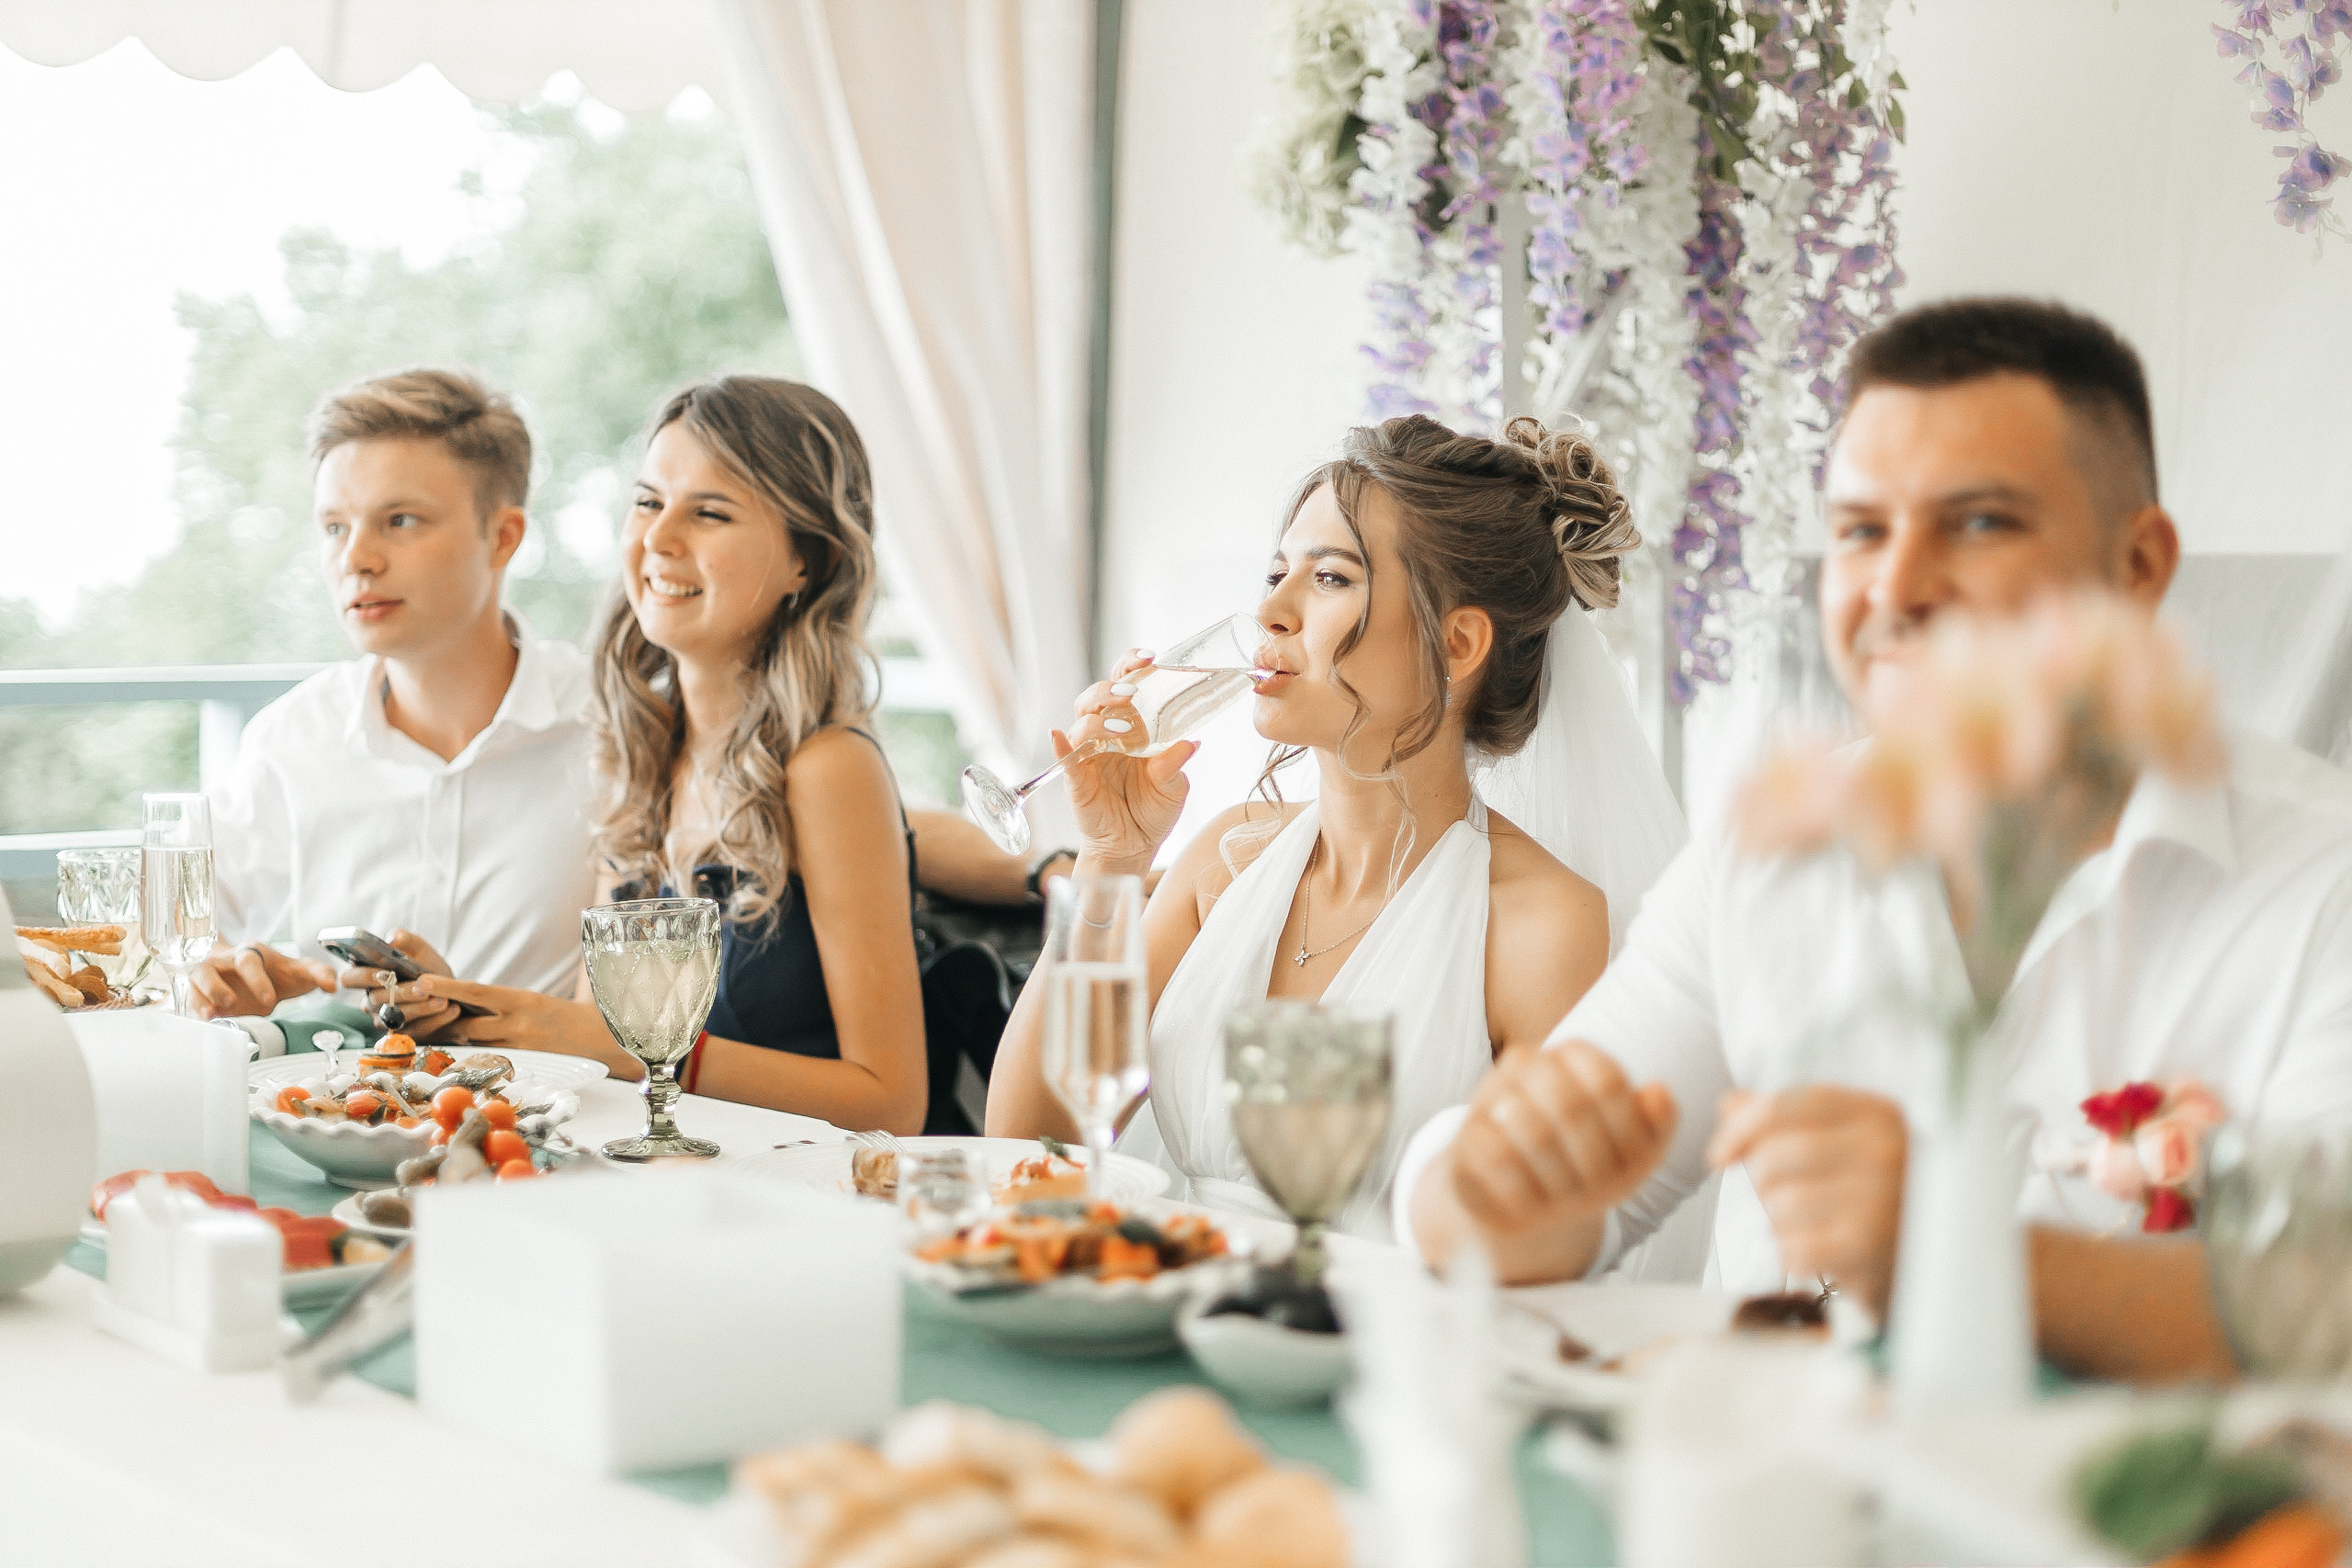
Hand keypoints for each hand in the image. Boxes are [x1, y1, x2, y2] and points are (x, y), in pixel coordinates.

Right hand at [189, 943, 336, 1018]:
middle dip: (218, 987)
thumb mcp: (298, 972)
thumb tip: (333, 985)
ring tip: (210, 1016)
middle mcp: (223, 963)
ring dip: (199, 999)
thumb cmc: (276, 974)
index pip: (249, 961)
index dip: (257, 980)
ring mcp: (207, 979)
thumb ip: (318, 974)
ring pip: (194, 981)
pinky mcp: (197, 996)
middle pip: (211, 968)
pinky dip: (193, 1013)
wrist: (252, 979)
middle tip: (231, 1004)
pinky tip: (203, 1025)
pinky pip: (189, 1001)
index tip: (270, 1001)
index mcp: (249, 954)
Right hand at [328, 929, 458, 1039]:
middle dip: (401, 992)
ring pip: (397, 1017)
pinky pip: (418, 1029)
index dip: (361, 977)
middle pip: (377, 999)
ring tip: (442, 999)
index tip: (380, 973)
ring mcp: (386, 1019)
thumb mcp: (419, 949)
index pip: (348, 978)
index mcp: (367, 976)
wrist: (449, 989)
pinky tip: (451, 1009)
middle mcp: (372, 1000)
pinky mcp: (405, 1033)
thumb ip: (406, 940)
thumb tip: (392, 940)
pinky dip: (437, 1020)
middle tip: (422, 987)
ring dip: (422, 1008)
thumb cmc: (426, 966)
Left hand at [411, 975, 620, 1071]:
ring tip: (431, 1034)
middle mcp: (519, 1025)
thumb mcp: (535, 1001)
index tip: (421, 981)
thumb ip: (503, 1003)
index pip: (477, 992)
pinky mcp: (523, 1066)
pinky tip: (459, 1057)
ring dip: (455, 1040)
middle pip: (467, 1023)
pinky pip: (490, 1061)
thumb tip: (465, 1002)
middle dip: (442, 1020)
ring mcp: (521, 1049)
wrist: (603, 1040)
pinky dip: (474, 1057)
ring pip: (476, 1045)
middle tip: (414, 1012)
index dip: (446, 987)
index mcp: (523, 1000)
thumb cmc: (566, 1017)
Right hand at [1059, 649, 1197, 869]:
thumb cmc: (1152, 810)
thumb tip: (1192, 741)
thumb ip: (1176, 762)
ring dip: (1098, 719)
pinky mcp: (1075, 778)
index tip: (1148, 658)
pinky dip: (1060, 745)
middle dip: (1110, 688)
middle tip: (1131, 693)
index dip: (1131, 665)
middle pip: (1096, 696)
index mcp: (1131, 726)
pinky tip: (1058, 736)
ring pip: (1081, 721)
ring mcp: (1088, 754)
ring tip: (1123, 729)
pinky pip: (1063, 757)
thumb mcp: (1173, 786)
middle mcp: (1106, 734)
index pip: (1124, 684)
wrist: (1135, 846)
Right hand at [1449, 1041, 1677, 1237]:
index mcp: (1572, 1056)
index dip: (1627, 1131)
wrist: (1523, 1199)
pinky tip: (1535, 1204)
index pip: (1607, 1080)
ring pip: (1534, 1134)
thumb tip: (1659, 1092)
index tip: (1629, 1162)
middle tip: (1598, 1189)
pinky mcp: (1464, 1139)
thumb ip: (1658, 1121)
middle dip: (1594, 1162)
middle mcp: (1526, 1065)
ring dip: (1561, 1181)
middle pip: (1571, 1106)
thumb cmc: (1587, 1165)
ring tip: (1566, 1199)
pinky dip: (1527, 1194)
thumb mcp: (1633, 1150)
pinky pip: (1498, 1162)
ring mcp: (1489, 1098)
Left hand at [1709, 1086, 1907, 1317]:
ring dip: (1781, 1225)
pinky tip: (1822, 1255)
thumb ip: (1788, 1120)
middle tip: (1792, 1204)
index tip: (1718, 1157)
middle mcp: (1885, 1149)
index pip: (1788, 1104)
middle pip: (1772, 1158)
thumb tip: (1730, 1104)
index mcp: (1878, 1113)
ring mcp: (1881, 1200)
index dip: (1742, 1128)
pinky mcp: (1870, 1250)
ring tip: (1818, 1230)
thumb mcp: (1847, 1146)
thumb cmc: (1882, 1200)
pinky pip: (1793, 1248)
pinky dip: (1794, 1256)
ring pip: (1778, 1205)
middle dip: (1764, 1186)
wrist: (1945, 1271)